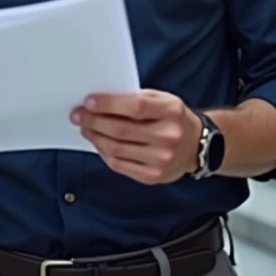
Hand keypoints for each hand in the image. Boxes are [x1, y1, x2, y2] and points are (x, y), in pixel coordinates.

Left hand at [71, 89, 201, 184]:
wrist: (197, 146)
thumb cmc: (174, 118)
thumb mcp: (162, 99)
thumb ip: (136, 98)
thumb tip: (101, 100)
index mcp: (171, 111)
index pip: (135, 107)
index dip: (108, 105)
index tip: (88, 102)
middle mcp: (168, 136)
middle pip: (121, 130)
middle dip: (94, 121)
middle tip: (78, 115)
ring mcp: (161, 159)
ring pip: (117, 149)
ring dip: (95, 137)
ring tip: (85, 128)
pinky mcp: (153, 176)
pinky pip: (120, 165)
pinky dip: (104, 153)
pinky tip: (98, 143)